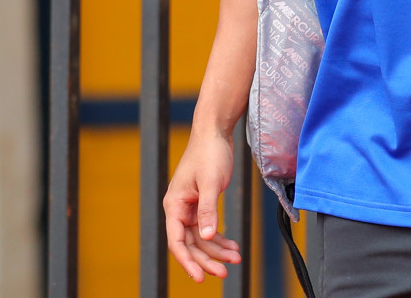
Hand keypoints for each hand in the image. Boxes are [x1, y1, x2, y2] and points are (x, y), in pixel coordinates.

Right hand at [163, 129, 243, 282]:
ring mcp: (190, 208)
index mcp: (174, 205)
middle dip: (207, 259)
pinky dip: (220, 238)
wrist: (215, 133)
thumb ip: (208, 210)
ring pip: (201, 238)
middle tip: (225, 272)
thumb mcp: (211, 182)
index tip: (200, 277)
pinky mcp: (202, 204)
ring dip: (217, 250)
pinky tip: (233, 246)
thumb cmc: (210, 153)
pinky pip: (208, 228)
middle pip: (190, 243)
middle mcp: (179, 209)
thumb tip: (208, 237)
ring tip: (235, 258)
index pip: (176, 241)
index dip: (188, 261)